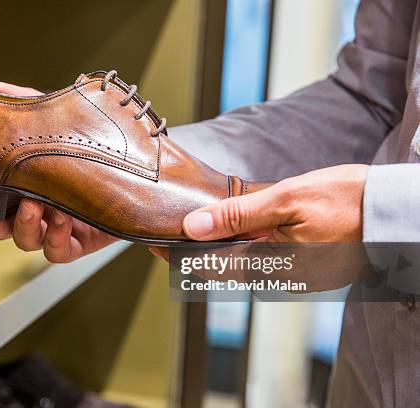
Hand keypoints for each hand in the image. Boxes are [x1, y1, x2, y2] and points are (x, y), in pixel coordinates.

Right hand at [0, 81, 117, 262]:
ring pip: (25, 240)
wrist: (141, 169)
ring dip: (24, 225)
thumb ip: (26, 105)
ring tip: (34, 205)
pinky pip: (59, 250)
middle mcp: (36, 206)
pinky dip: (56, 237)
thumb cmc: (96, 146)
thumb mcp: (59, 119)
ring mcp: (56, 226)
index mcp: (24, 183)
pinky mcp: (79, 241)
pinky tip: (62, 218)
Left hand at [150, 164, 368, 259]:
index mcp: (272, 266)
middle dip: (191, 253)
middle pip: (221, 269)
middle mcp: (279, 278)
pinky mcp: (301, 266)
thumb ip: (237, 216)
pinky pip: (259, 260)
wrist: (390, 212)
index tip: (153, 243)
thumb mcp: (285, 200)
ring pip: (239, 265)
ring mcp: (291, 274)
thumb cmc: (345, 201)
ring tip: (189, 231)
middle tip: (164, 235)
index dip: (178, 256)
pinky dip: (238, 247)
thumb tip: (193, 226)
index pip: (210, 266)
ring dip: (213, 250)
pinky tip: (228, 231)